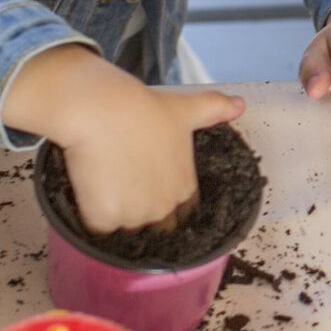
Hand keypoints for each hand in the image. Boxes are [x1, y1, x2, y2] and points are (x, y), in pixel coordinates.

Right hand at [4, 44, 244, 231]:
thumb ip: (213, 110)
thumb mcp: (184, 109)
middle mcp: (164, 210)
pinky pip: (96, 225)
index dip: (156, 193)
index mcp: (185, 191)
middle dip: (136, 206)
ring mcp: (134, 217)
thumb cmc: (143, 108)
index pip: (176, 211)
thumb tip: (240, 104)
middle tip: (120, 173)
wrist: (102, 109)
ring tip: (104, 176)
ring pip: (121, 226)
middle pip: (149, 223)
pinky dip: (91, 212)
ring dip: (113, 210)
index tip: (142, 175)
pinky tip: (90, 185)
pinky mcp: (104, 219)